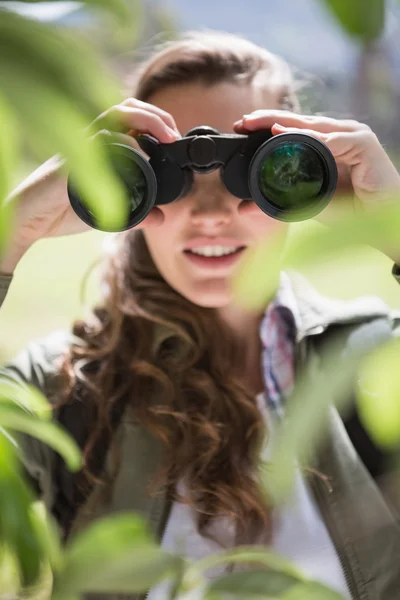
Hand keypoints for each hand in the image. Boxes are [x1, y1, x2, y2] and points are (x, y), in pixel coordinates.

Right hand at [1, 99, 180, 272]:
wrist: (33, 220)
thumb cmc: (64, 209)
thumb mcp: (109, 211)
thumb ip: (136, 213)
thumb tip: (160, 218)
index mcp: (100, 145)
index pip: (130, 117)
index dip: (156, 120)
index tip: (175, 140)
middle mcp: (91, 138)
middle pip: (127, 107)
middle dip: (157, 115)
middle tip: (175, 135)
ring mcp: (81, 144)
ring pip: (116, 114)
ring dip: (147, 119)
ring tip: (167, 137)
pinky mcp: (74, 157)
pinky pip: (102, 140)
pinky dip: (127, 143)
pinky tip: (144, 154)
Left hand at [233, 110, 399, 260]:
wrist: (380, 222)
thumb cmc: (349, 210)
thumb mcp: (307, 203)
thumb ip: (279, 202)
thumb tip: (244, 208)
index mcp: (323, 143)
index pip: (291, 128)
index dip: (265, 125)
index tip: (240, 127)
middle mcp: (336, 134)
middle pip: (299, 121)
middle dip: (270, 119)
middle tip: (244, 120)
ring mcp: (351, 135)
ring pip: (315, 126)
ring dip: (289, 125)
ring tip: (265, 125)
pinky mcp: (364, 144)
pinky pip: (337, 140)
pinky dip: (319, 140)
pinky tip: (300, 139)